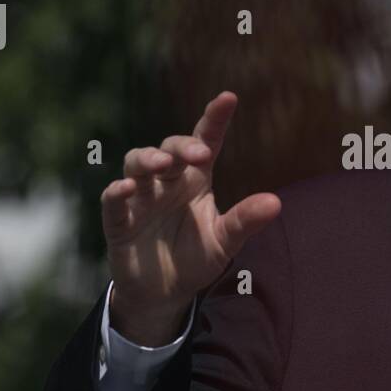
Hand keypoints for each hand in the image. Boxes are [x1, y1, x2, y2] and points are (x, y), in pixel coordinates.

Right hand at [100, 91, 281, 345]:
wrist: (165, 293)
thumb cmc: (196, 258)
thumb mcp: (225, 241)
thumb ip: (245, 220)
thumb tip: (276, 203)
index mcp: (196, 180)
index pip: (205, 141)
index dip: (214, 119)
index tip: (228, 98)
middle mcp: (167, 181)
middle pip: (169, 149)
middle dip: (181, 146)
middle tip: (199, 153)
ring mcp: (141, 198)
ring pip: (137, 164)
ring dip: (148, 159)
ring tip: (163, 164)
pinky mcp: (119, 220)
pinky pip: (114, 200)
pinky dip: (117, 192)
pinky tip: (126, 188)